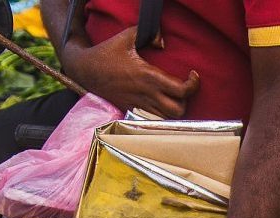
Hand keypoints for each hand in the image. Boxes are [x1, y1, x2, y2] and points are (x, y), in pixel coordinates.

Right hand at [64, 26, 199, 116]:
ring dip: (174, 110)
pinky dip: (161, 116)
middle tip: (183, 89)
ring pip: (166, 119)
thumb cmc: (106, 53)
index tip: (192, 75)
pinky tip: (160, 105)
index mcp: (148, 77)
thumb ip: (148, 34)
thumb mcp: (127, 37)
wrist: (85, 70)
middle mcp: (146, 94)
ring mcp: (138, 104)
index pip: (181, 90)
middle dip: (186, 101)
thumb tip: (162, 42)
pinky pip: (152, 120)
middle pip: (178, 110)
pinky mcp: (130, 109)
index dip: (193, 84)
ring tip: (173, 98)